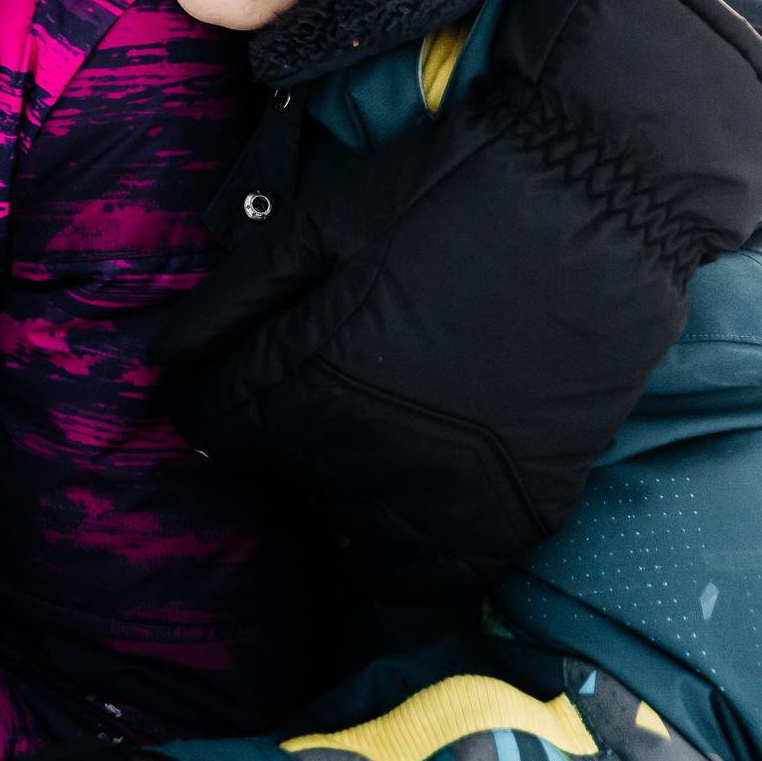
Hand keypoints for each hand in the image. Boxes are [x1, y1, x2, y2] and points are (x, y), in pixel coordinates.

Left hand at [157, 0, 761, 590]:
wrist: (598, 193)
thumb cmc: (448, 189)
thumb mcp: (320, 223)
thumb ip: (234, 301)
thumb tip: (162, 361)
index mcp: (312, 375)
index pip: (214, 425)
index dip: (202, 402)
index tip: (211, 386)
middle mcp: (371, 451)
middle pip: (280, 477)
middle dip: (273, 437)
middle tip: (303, 389)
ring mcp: (451, 489)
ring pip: (350, 526)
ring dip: (336, 489)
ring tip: (358, 433)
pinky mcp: (520, 509)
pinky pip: (438, 571)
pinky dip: (408, 552)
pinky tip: (407, 501)